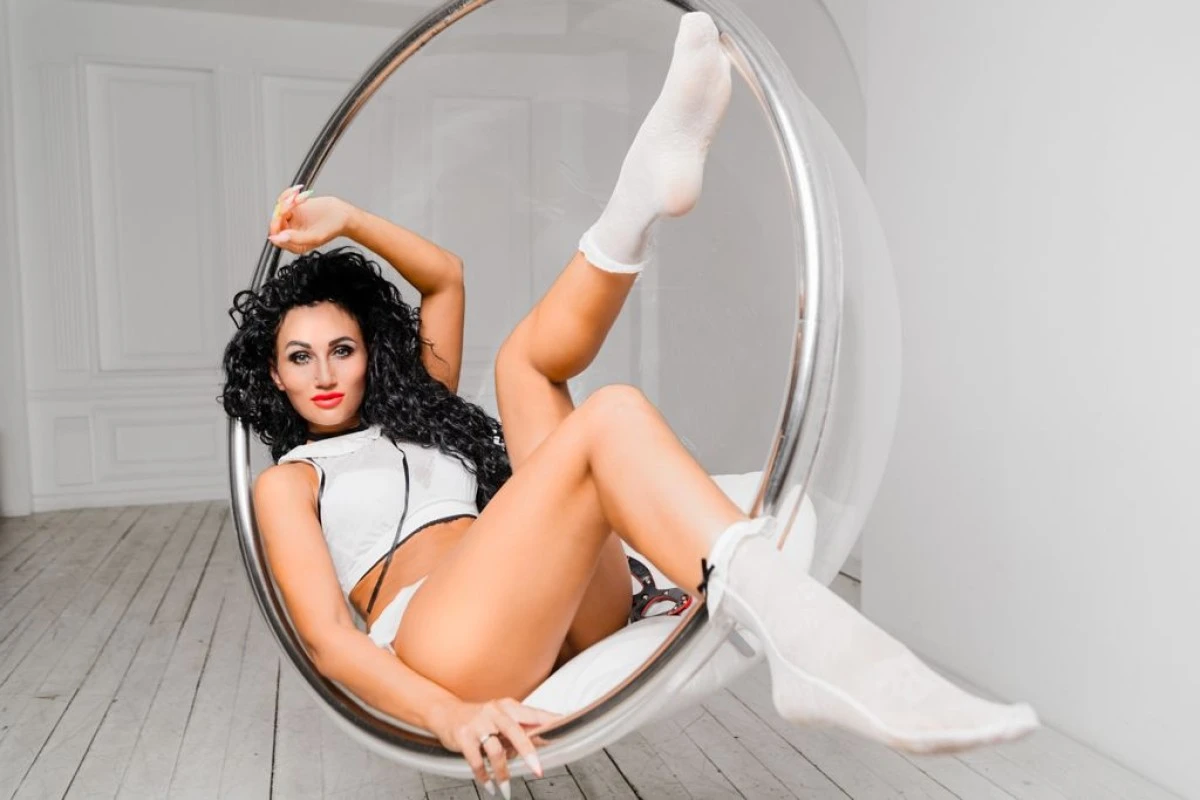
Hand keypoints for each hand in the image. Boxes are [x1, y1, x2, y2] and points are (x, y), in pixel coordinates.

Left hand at [267, 185, 352, 253]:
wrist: (343, 214)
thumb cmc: (334, 227)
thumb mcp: (316, 236)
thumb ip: (297, 239)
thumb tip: (279, 238)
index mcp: (295, 245)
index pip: (276, 237)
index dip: (277, 225)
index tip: (284, 215)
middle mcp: (291, 233)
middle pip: (276, 221)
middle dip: (284, 209)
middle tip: (294, 203)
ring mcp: (292, 220)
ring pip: (278, 208)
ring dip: (288, 199)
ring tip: (302, 197)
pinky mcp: (294, 208)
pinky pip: (283, 200)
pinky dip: (289, 194)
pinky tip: (298, 192)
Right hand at [427, 697, 558, 793]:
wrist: (446, 712)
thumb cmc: (479, 718)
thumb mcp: (500, 718)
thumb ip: (520, 729)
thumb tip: (543, 741)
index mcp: (508, 706)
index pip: (532, 714)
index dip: (547, 721)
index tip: (562, 727)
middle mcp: (494, 712)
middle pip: (515, 732)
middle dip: (528, 753)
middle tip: (538, 770)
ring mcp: (478, 724)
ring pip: (496, 750)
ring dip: (503, 773)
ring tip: (506, 788)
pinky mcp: (463, 736)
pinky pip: (476, 760)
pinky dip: (484, 776)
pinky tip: (489, 785)